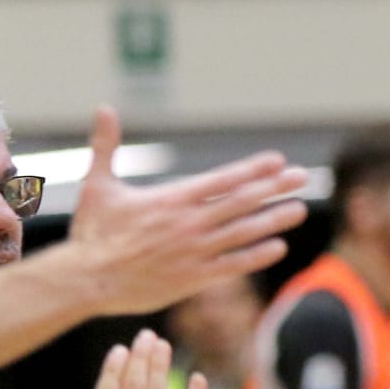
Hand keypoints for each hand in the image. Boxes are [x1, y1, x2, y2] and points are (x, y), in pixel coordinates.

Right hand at [68, 107, 307, 314]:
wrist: (87, 281)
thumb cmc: (92, 233)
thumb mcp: (97, 185)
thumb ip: (105, 146)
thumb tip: (103, 107)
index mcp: (171, 199)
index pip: (223, 180)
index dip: (253, 170)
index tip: (278, 162)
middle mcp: (189, 224)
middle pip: (242, 202)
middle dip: (275, 188)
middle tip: (302, 178)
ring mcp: (194, 252)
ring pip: (244, 233)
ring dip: (274, 220)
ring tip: (299, 210)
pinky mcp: (194, 279)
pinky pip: (233, 265)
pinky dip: (256, 255)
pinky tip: (277, 247)